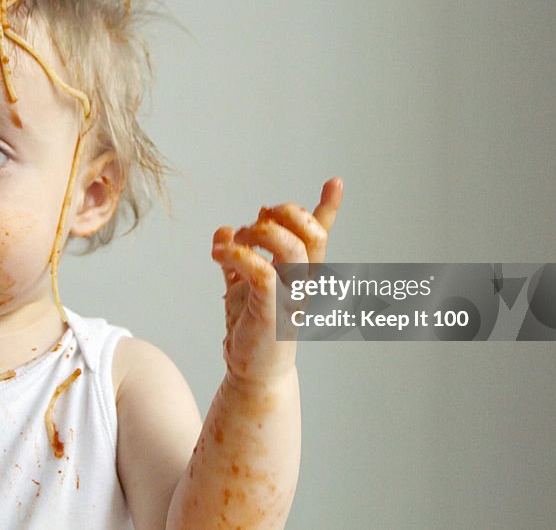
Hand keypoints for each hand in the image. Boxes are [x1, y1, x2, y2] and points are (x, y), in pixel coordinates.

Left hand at [210, 178, 341, 388]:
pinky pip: (262, 272)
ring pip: (292, 247)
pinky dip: (240, 256)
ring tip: (233, 241)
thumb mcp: (243, 283)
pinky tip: (220, 255)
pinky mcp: (272, 311)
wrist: (252, 372)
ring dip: (259, 232)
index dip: (329, 207)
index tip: (335, 182)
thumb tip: (226, 228)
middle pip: (311, 232)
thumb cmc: (251, 328)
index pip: (321, 234)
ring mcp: (291, 296)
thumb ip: (238, 255)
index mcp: (302, 271)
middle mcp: (304, 280)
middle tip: (253, 222)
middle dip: (283, 214)